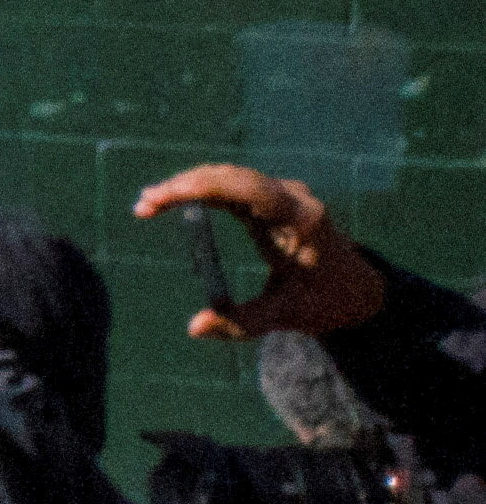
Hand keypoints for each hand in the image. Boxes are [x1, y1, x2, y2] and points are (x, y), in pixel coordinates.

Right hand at [132, 163, 388, 341]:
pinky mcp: (276, 198)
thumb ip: (242, 323)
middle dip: (184, 185)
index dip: (198, 188)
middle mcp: (293, 198)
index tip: (161, 200)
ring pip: (229, 175)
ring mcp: (285, 194)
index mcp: (299, 221)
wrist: (360, 290)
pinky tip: (176, 199)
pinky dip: (203, 188)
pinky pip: (235, 183)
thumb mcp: (287, 317)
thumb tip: (194, 328)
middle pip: (230, 176)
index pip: (245, 188)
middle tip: (143, 206)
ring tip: (150, 203)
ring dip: (189, 184)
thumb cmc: (325, 303)